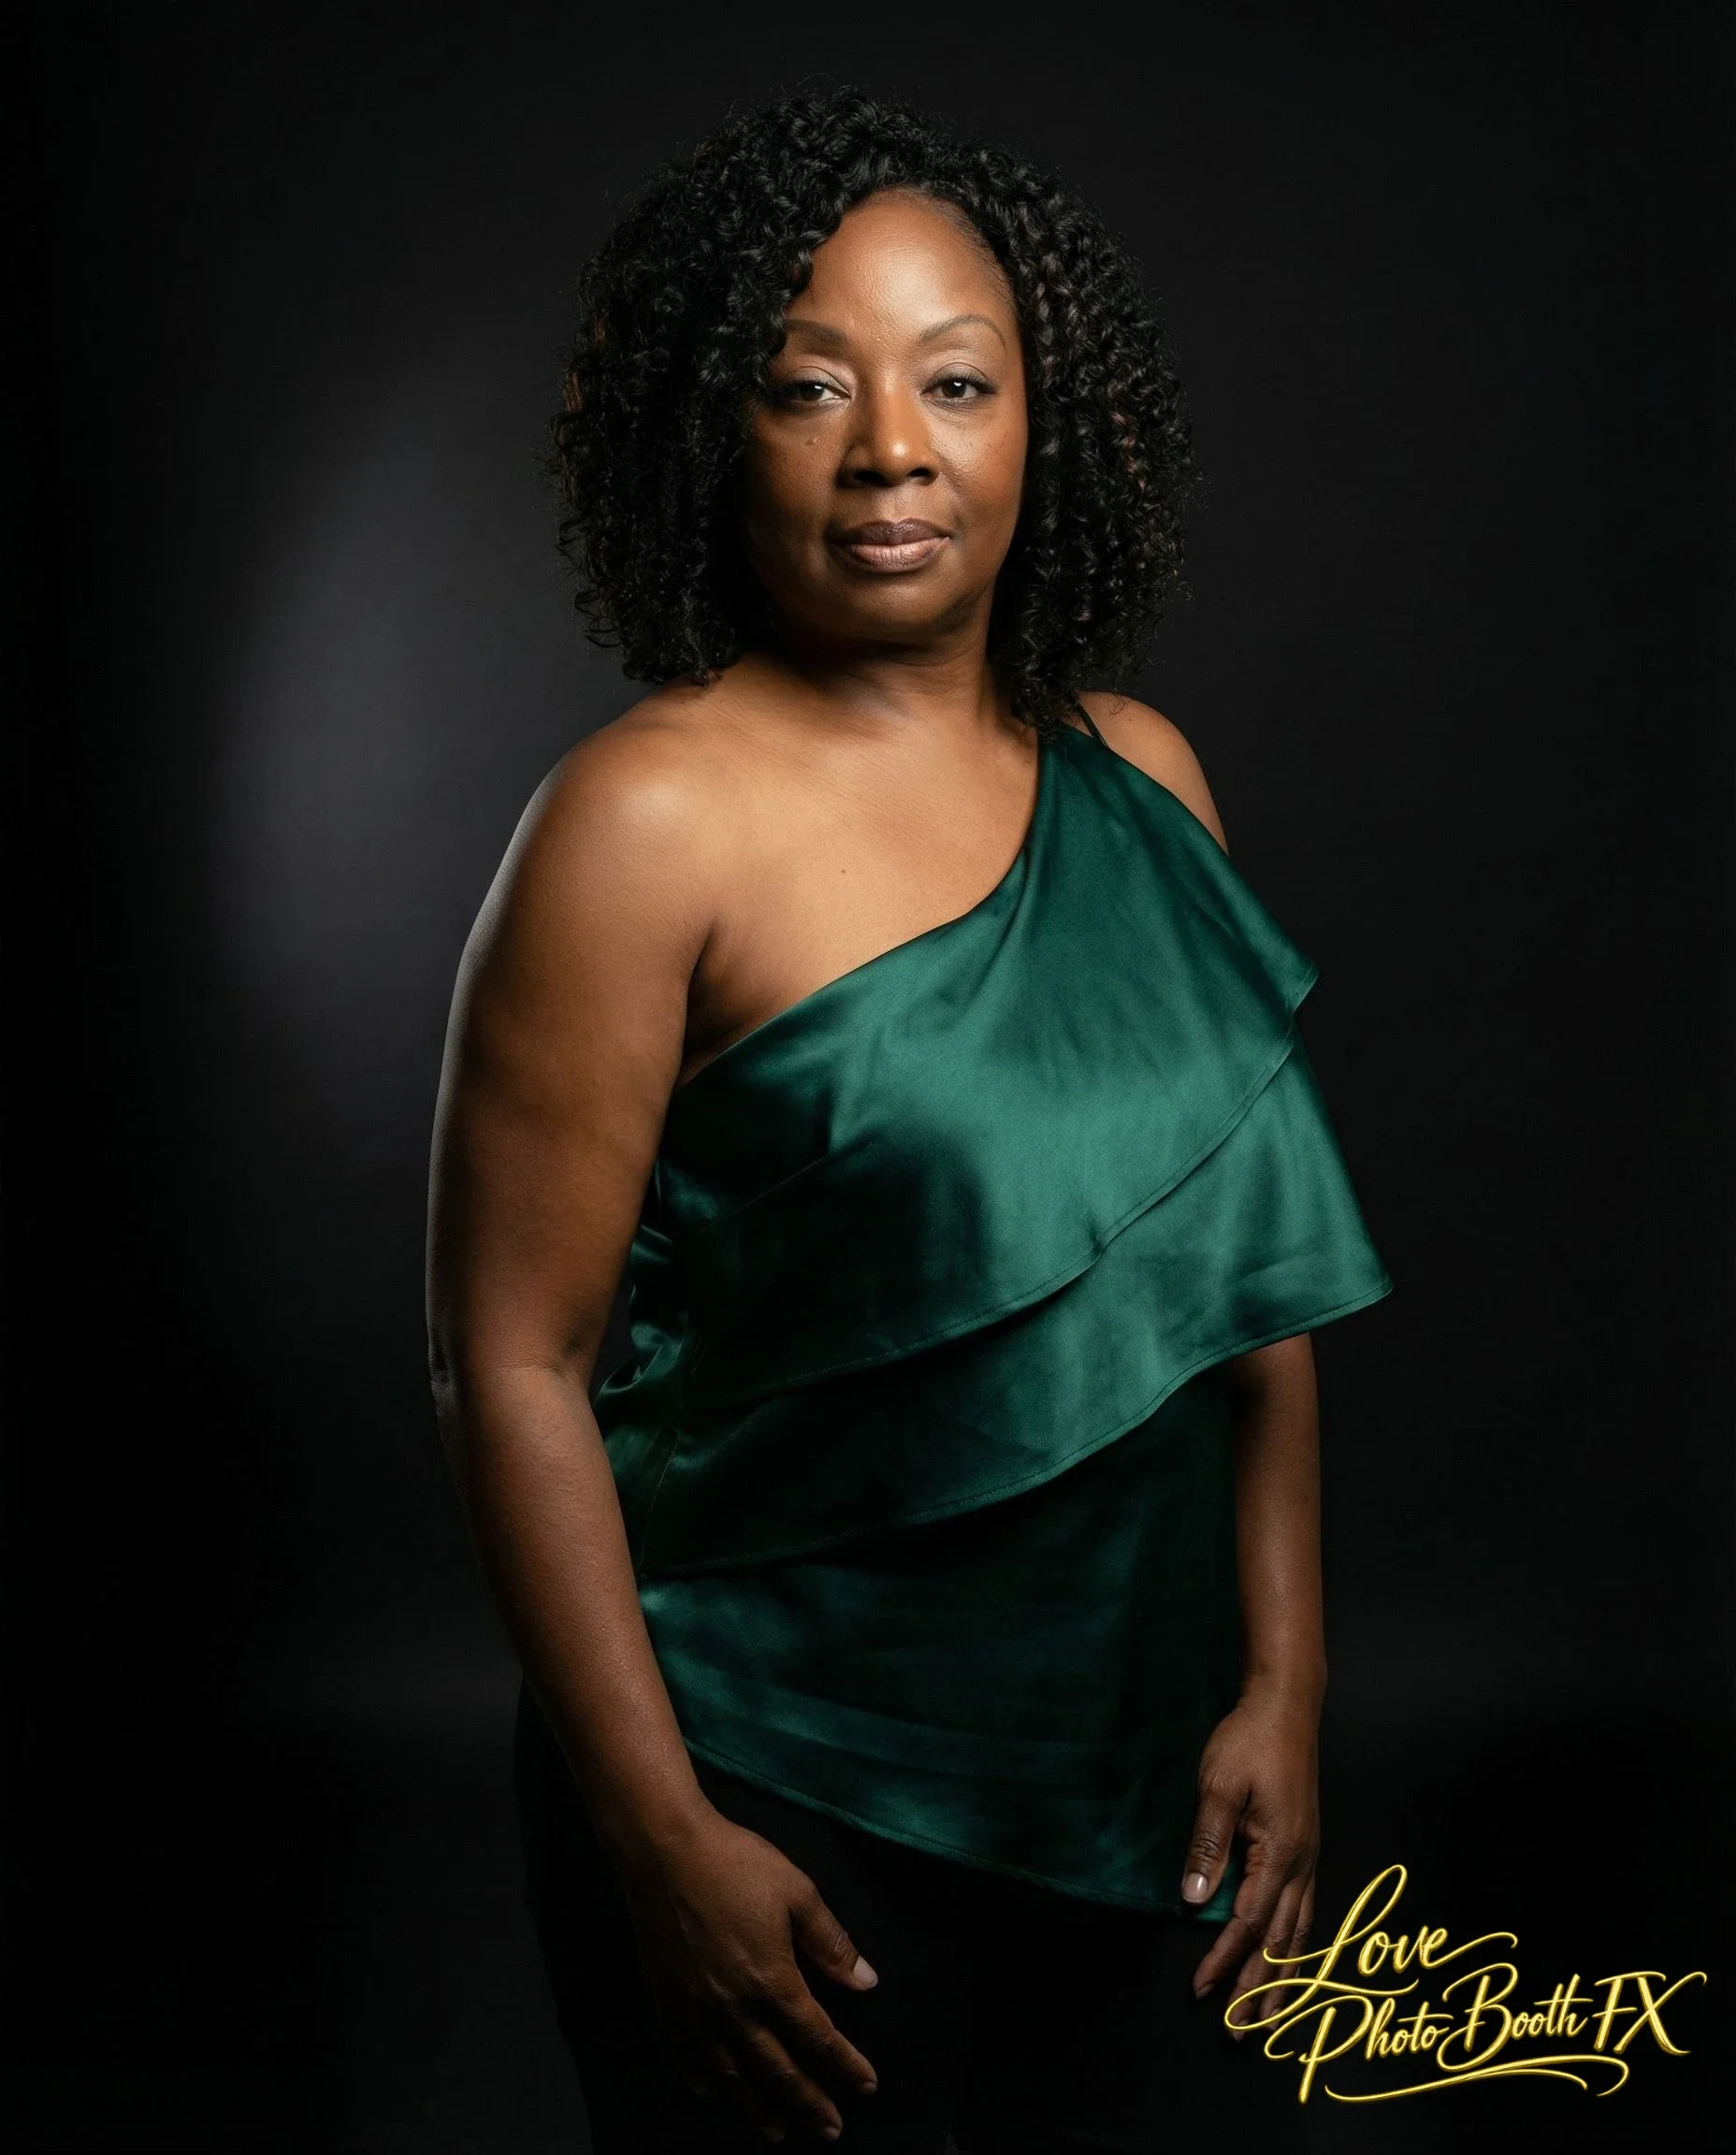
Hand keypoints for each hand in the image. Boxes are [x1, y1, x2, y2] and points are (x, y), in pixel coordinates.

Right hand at [614, 1803, 880, 2141]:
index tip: (867, 2087)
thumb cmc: (736, 1864)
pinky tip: (710, 2092)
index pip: (817, 2038)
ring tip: (776, 2132)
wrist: (664, 1851)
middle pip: (777, 2069)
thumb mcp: (797, 1892)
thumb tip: (867, 1983)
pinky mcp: (666, 2001)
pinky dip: (702, 2079)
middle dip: (807, 2103)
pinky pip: (686, 2054)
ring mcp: (696, 2011)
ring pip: (731, 2074)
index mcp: (772, 1981)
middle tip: (829, 2131)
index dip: (845, 2066)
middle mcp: (734, 2009)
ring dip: (757, 2106)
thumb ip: (831, 1943)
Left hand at [1179, 1684, 1320, 2038]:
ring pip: (1298, 1932)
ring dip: (1283, 1976)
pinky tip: (1289, 1957)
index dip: (1222, 1961)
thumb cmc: (1248, 1742)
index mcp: (1279, 1853)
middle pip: (1279, 1941)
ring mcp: (1308, 1856)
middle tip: (1238, 2032)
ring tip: (1269, 2017)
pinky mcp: (1307, 1846)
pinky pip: (1305, 1910)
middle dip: (1258, 1989)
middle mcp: (1301, 1864)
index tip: (1199, 1991)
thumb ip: (1207, 1845)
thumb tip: (1193, 1900)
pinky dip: (1296, 1943)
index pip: (1246, 1923)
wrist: (1286, 1706)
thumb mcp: (1217, 1788)